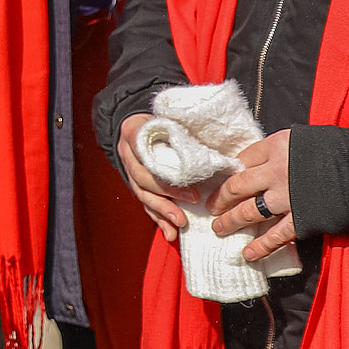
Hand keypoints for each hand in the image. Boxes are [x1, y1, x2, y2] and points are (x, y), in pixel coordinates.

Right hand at [116, 112, 195, 243]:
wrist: (138, 123)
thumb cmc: (162, 119)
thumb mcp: (170, 116)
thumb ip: (184, 128)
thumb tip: (221, 145)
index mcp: (134, 132)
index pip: (144, 153)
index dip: (166, 173)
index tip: (191, 187)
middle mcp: (127, 153)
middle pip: (142, 178)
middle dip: (167, 194)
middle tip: (192, 201)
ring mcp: (129, 169)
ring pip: (141, 194)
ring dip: (160, 211)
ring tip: (178, 224)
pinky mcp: (136, 184)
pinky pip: (144, 203)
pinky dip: (157, 218)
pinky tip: (170, 232)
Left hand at [208, 131, 295, 260]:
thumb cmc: (338, 151)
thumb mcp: (303, 140)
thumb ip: (280, 151)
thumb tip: (259, 163)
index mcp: (276, 146)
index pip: (241, 159)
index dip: (228, 171)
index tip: (220, 180)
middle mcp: (275, 172)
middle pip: (236, 186)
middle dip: (220, 198)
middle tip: (211, 207)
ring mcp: (287, 197)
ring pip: (249, 212)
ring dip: (231, 221)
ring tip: (219, 228)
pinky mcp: (302, 218)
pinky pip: (276, 235)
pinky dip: (261, 246)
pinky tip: (248, 254)